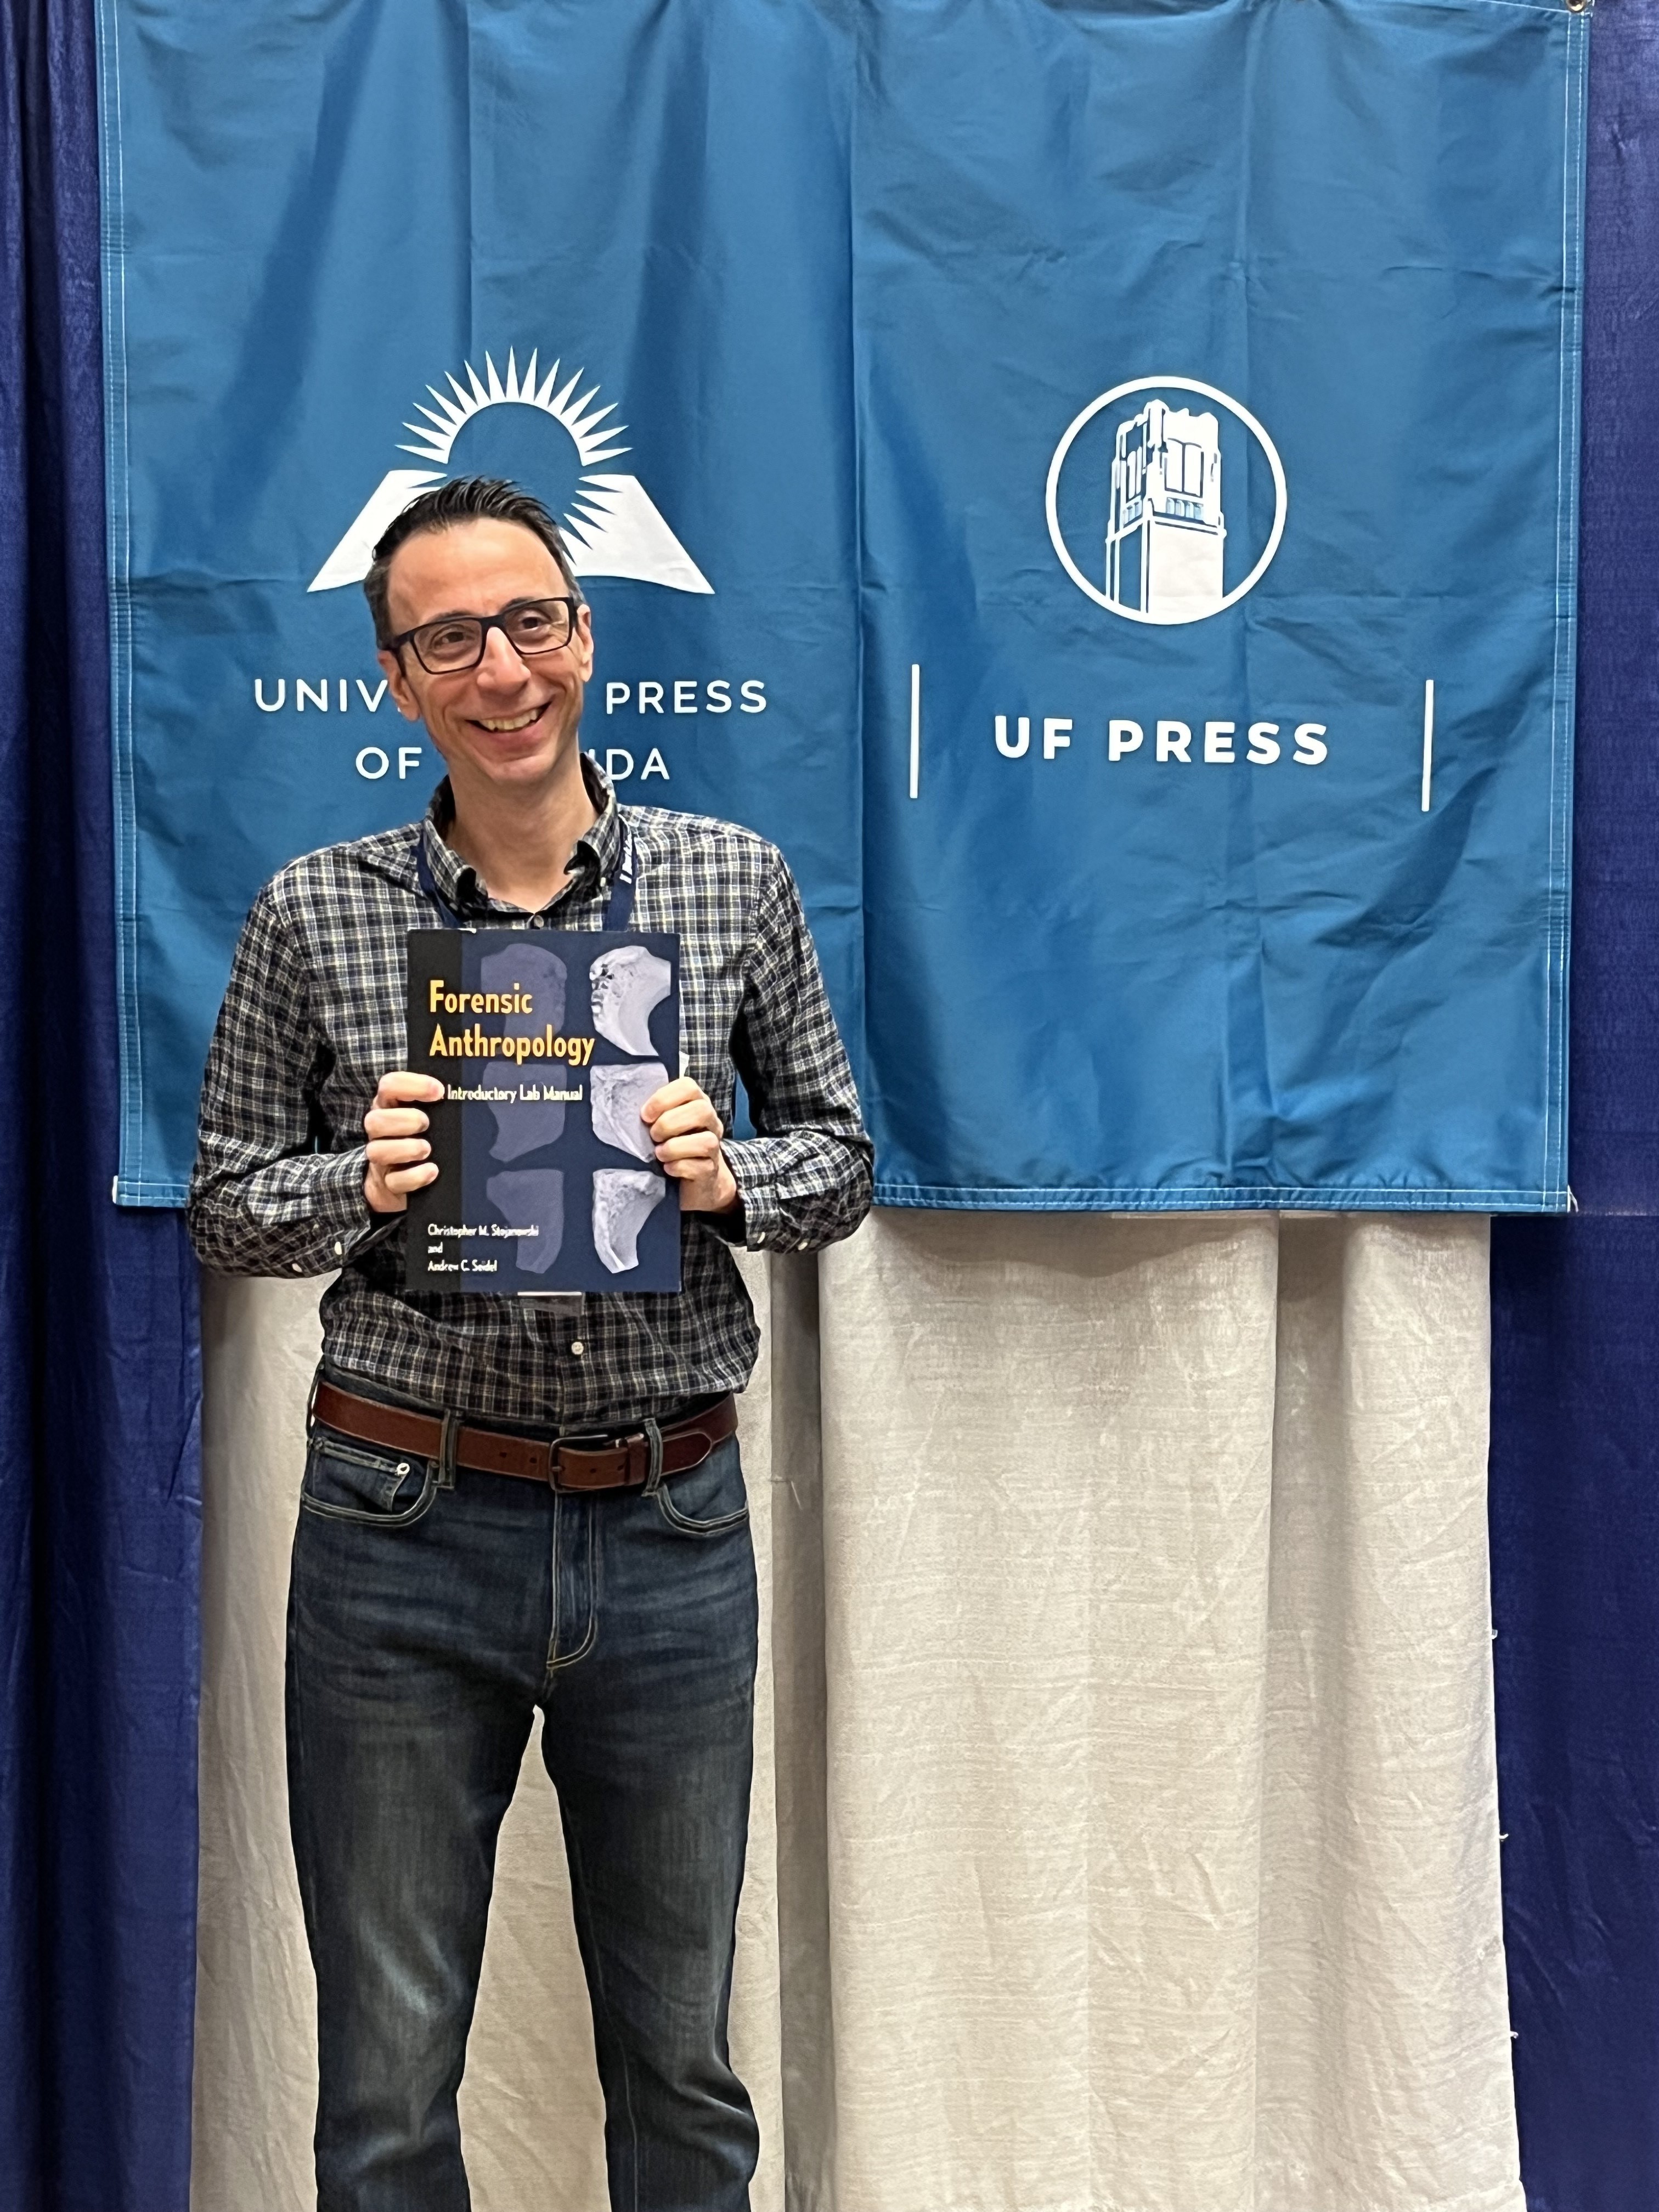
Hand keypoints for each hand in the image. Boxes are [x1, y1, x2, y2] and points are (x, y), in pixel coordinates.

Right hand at [364, 1072, 445, 1212]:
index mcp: (391, 1107)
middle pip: (374, 1120)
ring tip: (426, 1149)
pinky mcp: (388, 1184)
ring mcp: (383, 1159)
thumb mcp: (434, 1116)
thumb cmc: (428, 1137)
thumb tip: (471, 1092)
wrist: (412, 1179)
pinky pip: (393, 1181)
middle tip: (426, 1123)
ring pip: (376, 1151)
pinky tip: (432, 1171)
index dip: (411, 1085)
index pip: (389, 1086)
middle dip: (403, 1120)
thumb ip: (442, 1104)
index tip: (439, 1091)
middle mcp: (381, 1131)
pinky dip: (414, 1176)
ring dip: (404, 1148)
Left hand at [640, 1077, 738, 1214]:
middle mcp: (711, 1121)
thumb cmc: (671, 1142)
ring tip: (659, 1153)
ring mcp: (714, 1146)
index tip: (646, 1115)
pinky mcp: (711, 1170)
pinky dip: (679, 1167)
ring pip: (706, 1141)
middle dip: (669, 1123)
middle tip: (653, 1135)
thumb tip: (627, 1110)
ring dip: (675, 1147)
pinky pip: (701, 1167)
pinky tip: (668, 1168)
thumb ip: (653, 1112)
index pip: (688, 1086)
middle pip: (701, 1111)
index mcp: (696, 1102)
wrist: (692, 1175)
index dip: (663, 1099)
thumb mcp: (662, 1121)